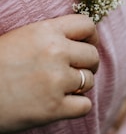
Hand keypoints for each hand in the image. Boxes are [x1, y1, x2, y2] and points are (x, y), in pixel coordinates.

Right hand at [0, 14, 98, 132]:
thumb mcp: (25, 37)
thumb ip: (53, 35)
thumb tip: (80, 41)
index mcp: (47, 31)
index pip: (87, 25)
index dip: (92, 36)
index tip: (88, 45)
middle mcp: (56, 52)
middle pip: (93, 55)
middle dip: (88, 64)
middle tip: (76, 70)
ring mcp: (56, 80)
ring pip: (90, 81)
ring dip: (80, 86)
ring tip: (62, 87)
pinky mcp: (54, 108)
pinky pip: (85, 105)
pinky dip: (77, 106)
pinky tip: (63, 103)